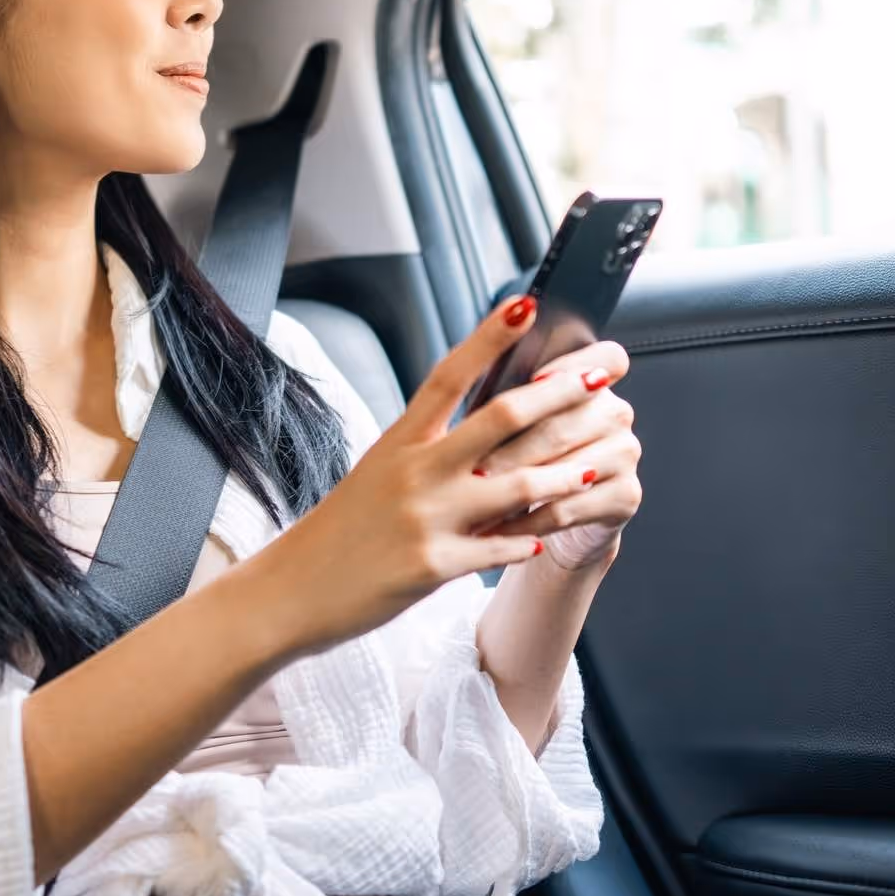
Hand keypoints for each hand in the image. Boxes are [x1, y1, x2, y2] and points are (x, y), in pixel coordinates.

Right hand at [249, 295, 599, 657]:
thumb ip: (425, 449)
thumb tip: (482, 426)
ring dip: (563, 476)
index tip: (526, 305)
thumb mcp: (377, 472)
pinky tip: (545, 536)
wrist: (293, 591)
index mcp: (399, 441)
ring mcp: (426, 518)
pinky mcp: (434, 566)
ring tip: (592, 467)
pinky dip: (528, 540)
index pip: (449, 375)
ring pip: (517, 486)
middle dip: (559, 393)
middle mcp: (414, 471)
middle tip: (601, 375)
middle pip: (500, 418)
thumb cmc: (341, 529)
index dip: (489, 338)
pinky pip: (500, 549)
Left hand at [470, 339, 642, 570]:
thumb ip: (509, 400)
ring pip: (567, 467)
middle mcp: (617, 413)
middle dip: (515, 446)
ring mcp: (626, 453)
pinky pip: (569, 507)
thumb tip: (478, 395)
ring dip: (518, 486)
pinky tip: (498, 527)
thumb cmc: (524, 457)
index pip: (607, 357)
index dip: (574, 365)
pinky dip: (528, 520)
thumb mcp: (513, 424)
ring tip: (479, 498)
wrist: (552, 515)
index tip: (535, 376)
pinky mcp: (625, 495)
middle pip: (567, 421)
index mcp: (595, 381)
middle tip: (474, 465)